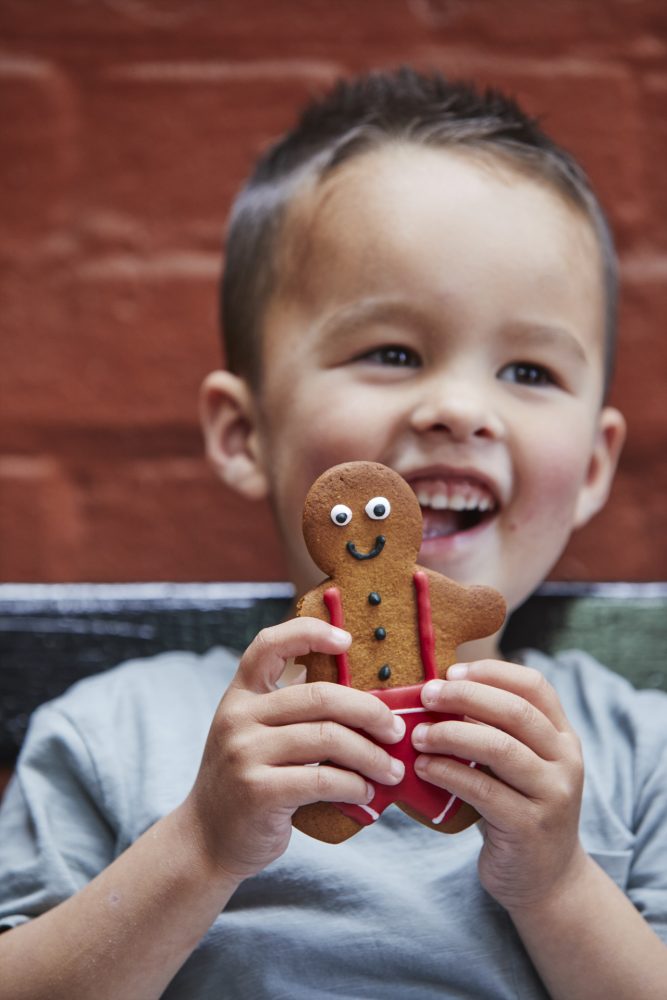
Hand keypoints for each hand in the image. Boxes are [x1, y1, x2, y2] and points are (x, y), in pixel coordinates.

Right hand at [183, 617, 405, 883]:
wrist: (206, 839)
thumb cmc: (249, 781)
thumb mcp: (256, 734)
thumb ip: (291, 711)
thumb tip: (364, 697)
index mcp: (241, 694)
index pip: (269, 645)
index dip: (309, 633)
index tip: (346, 639)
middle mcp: (238, 716)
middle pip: (319, 696)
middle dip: (369, 711)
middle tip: (397, 730)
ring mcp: (245, 753)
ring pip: (327, 738)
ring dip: (371, 755)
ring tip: (393, 770)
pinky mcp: (258, 791)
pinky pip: (322, 779)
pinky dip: (354, 785)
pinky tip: (367, 792)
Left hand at [411, 659, 585, 912]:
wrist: (546, 881)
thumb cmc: (517, 809)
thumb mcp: (517, 765)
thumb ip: (495, 730)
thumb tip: (439, 690)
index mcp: (563, 737)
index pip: (535, 686)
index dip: (492, 672)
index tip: (451, 671)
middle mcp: (565, 761)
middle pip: (515, 712)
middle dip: (464, 697)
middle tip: (426, 695)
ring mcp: (552, 795)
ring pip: (499, 748)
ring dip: (451, 735)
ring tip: (418, 735)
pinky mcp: (529, 827)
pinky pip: (483, 790)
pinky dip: (448, 773)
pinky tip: (423, 768)